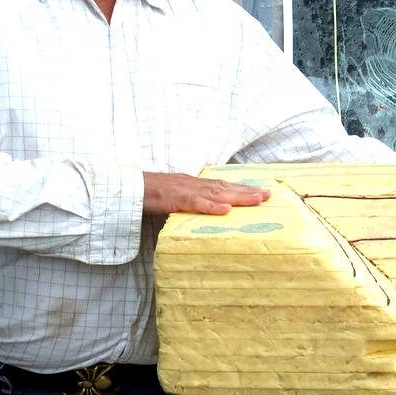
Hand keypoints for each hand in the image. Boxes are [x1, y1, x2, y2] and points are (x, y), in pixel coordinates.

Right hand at [142, 172, 269, 215]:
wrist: (126, 187)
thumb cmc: (148, 194)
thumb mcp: (173, 196)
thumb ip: (189, 201)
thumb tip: (202, 210)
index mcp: (193, 184)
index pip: (222, 185)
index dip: (241, 188)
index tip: (260, 191)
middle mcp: (193, 184)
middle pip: (225, 187)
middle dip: (248, 191)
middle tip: (269, 194)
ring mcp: (184, 190)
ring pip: (216, 193)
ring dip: (238, 196)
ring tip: (257, 199)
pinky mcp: (174, 199)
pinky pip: (195, 203)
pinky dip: (212, 206)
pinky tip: (226, 209)